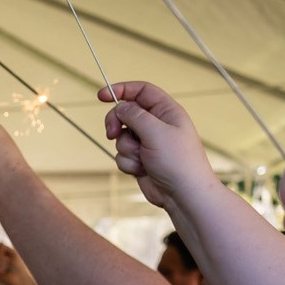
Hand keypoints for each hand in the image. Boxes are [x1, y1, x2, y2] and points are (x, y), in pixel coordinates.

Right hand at [101, 81, 211, 211]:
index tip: (101, 96)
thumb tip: (120, 107)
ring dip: (126, 149)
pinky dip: (128, 163)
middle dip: (116, 124)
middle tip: (111, 133)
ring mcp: (148, 142)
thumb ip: (135, 115)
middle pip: (125, 114)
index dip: (122, 90)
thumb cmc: (178, 161)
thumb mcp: (156, 132)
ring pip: (121, 138)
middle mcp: (157, 125)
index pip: (141, 91)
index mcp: (166, 112)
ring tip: (142, 159)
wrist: (182, 193)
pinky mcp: (140, 159)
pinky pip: (122, 155)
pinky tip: (142, 169)